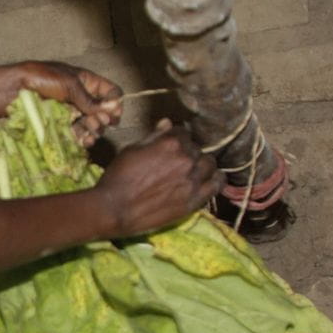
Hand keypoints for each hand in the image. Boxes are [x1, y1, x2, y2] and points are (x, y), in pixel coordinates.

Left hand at [4, 61, 122, 146]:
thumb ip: (91, 100)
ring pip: (91, 125)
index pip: (110, 92)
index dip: (115, 103)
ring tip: (90, 133)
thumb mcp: (70, 85)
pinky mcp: (61, 124)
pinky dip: (83, 138)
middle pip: (103, 112)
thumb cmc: (42, 78)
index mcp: (87, 81)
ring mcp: (71, 111)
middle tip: (96, 123)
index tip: (114, 114)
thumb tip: (113, 110)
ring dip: (94, 131)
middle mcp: (82, 97)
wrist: (14, 89)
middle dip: (103, 119)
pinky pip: (77, 134)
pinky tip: (85, 142)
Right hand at [95, 121, 213, 237]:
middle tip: (176, 163)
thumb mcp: (133, 150)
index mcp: (170, 143)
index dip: (176, 139)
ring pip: (210, 164)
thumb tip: (168, 123)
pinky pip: (217, 184)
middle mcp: (186, 159)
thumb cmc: (118, 177)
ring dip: (202, 165)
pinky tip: (208, 180)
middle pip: (197, 149)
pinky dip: (215, 180)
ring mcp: (192, 180)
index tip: (171, 147)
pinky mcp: (195, 199)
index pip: (183, 133)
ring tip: (192, 172)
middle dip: (188, 153)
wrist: (115, 209)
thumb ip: (155, 136)